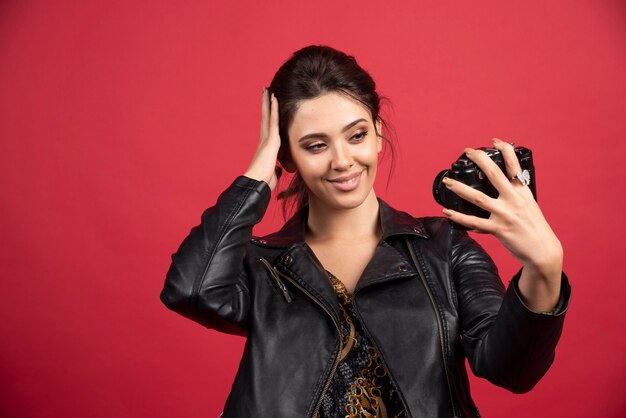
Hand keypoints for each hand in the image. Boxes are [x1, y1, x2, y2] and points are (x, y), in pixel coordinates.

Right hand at [243, 88, 281, 190]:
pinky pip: (273, 120)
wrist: (258, 183)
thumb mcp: (273, 174)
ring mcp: (266, 139)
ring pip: (267, 116)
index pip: (267, 129)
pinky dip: (273, 108)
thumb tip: (278, 169)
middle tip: (264, 92)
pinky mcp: (270, 139)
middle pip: (264, 118)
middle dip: (264, 105)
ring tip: (267, 89)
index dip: (267, 118)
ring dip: (267, 102)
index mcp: (265, 148)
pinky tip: (274, 98)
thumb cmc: (264, 181)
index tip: (267, 108)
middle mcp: (264, 141)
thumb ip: (276, 169)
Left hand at [441, 138, 562, 309]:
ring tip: (448, 181)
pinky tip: (447, 212)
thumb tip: (502, 184)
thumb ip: (514, 194)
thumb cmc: (534, 227)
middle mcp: (514, 200)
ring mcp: (506, 215)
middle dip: (479, 160)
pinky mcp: (499, 229)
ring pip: (478, 198)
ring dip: (460, 188)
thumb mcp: (529, 204)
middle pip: (493, 174)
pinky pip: (474, 222)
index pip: (513, 165)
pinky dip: (459, 217)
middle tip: (466, 151)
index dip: (504, 150)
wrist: (543, 250)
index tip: (494, 140)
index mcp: (523, 191)